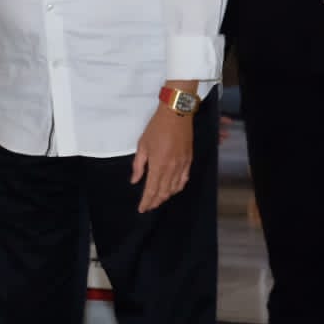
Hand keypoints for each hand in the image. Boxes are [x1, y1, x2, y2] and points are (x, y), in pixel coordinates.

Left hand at [132, 99, 193, 213]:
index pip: (151, 190)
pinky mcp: (189, 160)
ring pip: (174, 188)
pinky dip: (178, 188)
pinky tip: (173, 190)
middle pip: (163, 192)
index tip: (142, 209)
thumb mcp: (142, 145)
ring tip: (159, 200)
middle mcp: (171, 168)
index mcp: (158, 165)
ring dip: (166, 196)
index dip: (146, 202)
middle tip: (149, 206)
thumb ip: (138, 165)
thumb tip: (135, 180)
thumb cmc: (157, 127)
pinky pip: (184, 179)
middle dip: (155, 201)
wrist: (176, 114)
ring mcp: (182, 165)